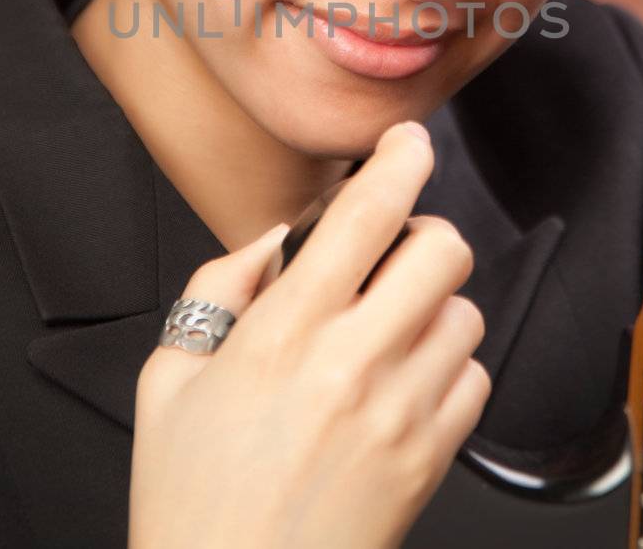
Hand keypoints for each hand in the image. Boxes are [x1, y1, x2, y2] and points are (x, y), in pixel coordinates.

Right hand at [128, 121, 490, 548]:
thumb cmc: (191, 500)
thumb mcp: (167, 378)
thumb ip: (220, 288)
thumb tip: (275, 241)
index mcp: (283, 335)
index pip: (366, 215)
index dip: (399, 159)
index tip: (408, 141)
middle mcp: (353, 365)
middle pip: (441, 251)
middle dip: (421, 234)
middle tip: (390, 254)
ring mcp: (402, 414)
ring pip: (466, 313)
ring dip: (435, 305)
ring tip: (389, 331)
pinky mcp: (431, 460)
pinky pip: (474, 381)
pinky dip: (449, 368)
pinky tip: (404, 384)